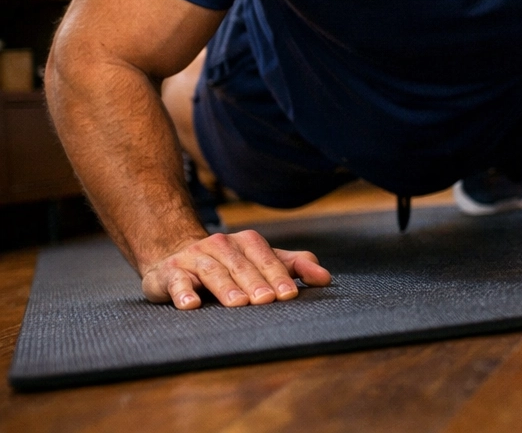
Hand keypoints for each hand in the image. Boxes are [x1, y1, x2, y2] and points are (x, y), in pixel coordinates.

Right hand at [141, 230, 331, 309]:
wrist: (177, 256)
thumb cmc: (231, 264)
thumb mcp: (264, 261)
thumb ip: (295, 266)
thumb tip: (326, 279)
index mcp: (247, 242)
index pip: (266, 259)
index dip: (278, 276)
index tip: (290, 295)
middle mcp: (221, 245)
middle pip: (241, 266)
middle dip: (255, 283)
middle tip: (267, 301)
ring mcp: (194, 258)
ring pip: (212, 272)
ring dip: (226, 287)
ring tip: (238, 303)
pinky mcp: (170, 273)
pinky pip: (177, 282)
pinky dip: (183, 292)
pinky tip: (191, 304)